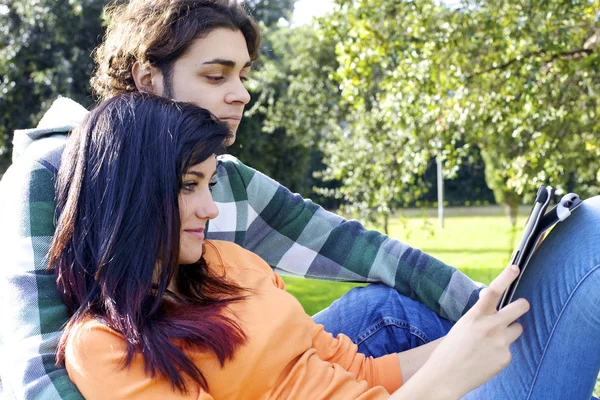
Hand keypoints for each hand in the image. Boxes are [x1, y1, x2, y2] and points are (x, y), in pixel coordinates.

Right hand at [402, 266, 529, 398]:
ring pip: (517, 329)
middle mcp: (490, 326)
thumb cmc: (451, 349)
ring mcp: (500, 342)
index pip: (493, 291)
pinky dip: (501, 352)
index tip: (515, 268)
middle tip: (523, 304)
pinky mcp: (506, 357)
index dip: (505, 277)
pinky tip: (487, 359)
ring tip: (493, 341)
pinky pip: (509, 349)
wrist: (446, 376)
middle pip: (519, 308)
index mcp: (475, 316)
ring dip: (510, 332)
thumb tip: (496, 309)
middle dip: (523, 304)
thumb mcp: (462, 326)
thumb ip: (480, 316)